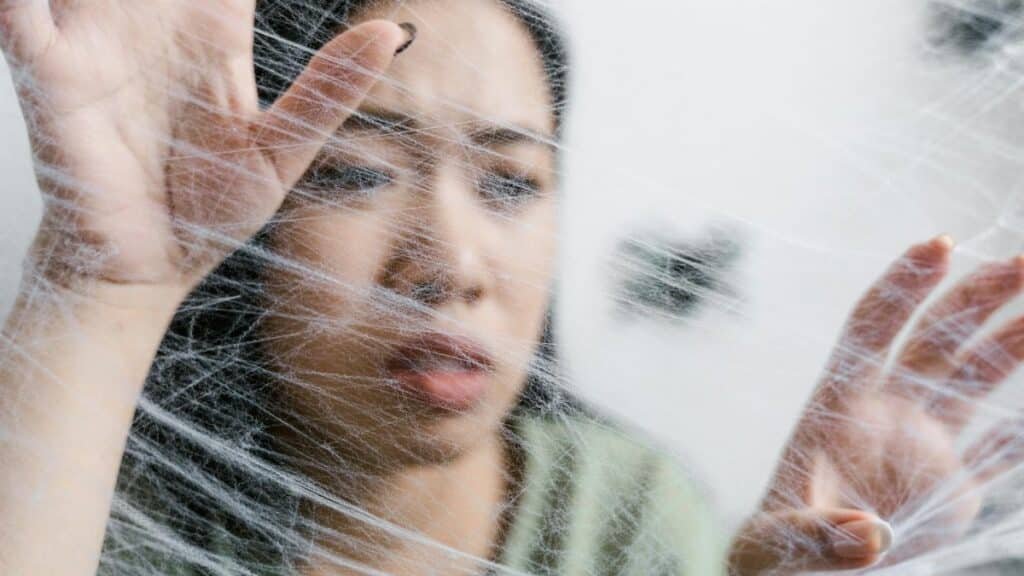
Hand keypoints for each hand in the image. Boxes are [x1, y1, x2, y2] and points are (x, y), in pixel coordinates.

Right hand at [1, 1, 407, 296]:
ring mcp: (101, 42)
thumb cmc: (215, 210)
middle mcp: (156, 24)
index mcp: (215, 35)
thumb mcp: (284, 151)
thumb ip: (331, 89)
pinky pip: (24, 17)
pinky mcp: (52, 74)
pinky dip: (26, 1)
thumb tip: (390, 34)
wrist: (152, 267)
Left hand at [729, 237, 1023, 573]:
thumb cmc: (777, 552)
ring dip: (1011, 342)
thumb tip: (867, 537)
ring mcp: (922, 445)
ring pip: (972, 378)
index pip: (871, 329)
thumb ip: (821, 536)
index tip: (938, 245)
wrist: (800, 574)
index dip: (902, 287)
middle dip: (975, 298)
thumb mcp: (783, 543)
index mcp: (838, 407)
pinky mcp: (950, 486)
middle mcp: (886, 413)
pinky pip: (999, 449)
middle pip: (934, 339)